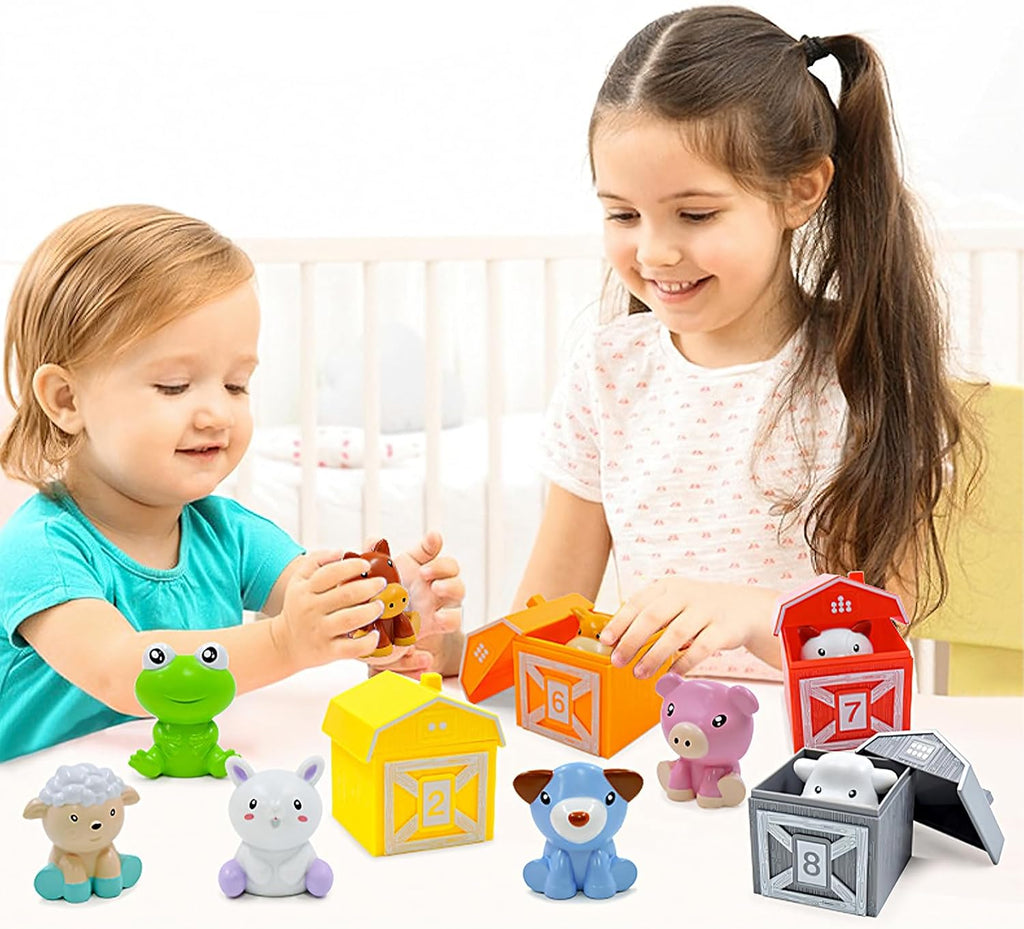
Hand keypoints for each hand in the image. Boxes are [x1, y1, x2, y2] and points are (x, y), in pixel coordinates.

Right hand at [270, 550, 386, 671]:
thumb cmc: (299, 607)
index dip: (352, 566)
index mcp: (305, 590)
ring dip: (371, 611)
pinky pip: (352, 648)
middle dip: (370, 587)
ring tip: (380, 605)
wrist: (284, 644)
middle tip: (381, 584)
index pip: (331, 573)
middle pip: (346, 595)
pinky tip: (376, 634)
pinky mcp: (328, 651)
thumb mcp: (299, 581)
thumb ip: (317, 560)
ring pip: (351, 620)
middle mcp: (311, 610)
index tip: (367, 565)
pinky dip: (368, 641)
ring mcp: (320, 631)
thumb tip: (341, 552)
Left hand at [366, 531, 464, 675]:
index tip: (432, 538)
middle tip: (425, 571)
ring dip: (451, 586)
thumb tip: (372, 540)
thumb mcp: (379, 577)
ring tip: (436, 588)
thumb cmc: (385, 595)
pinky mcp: (439, 623)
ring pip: (459, 589)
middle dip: (442, 565)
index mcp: (419, 565)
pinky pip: (454, 620)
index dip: (433, 542)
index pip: (431, 549)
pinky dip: (449, 617)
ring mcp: (440, 601)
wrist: (386, 630)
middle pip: (451, 566)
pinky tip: (438, 617)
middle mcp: (435, 580)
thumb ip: (375, 557)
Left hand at [599, 578, 782, 677]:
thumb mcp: (674, 602)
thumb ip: (649, 616)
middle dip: (632, 641)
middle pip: (653, 617)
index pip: (638, 602)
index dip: (620, 621)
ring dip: (654, 656)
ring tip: (639, 673)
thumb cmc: (699, 608)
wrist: (744, 608)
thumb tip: (616, 640)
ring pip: (675, 634)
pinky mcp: (724, 630)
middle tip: (618, 661)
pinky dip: (683, 664)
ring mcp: (706, 611)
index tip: (606, 640)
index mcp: (668, 587)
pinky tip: (670, 675)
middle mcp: (686, 595)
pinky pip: (700, 649)